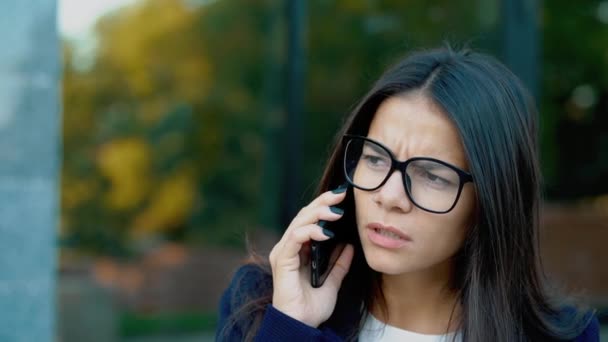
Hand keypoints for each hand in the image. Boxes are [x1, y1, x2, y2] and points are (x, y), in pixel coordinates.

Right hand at [269, 187, 354, 327]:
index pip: (310, 220)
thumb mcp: (332, 281)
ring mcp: (283, 252)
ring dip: (318, 214)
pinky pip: (295, 238)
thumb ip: (339, 263)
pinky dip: (310, 231)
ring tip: (336, 212)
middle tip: (341, 194)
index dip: (325, 206)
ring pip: (299, 222)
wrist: (302, 326)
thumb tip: (350, 245)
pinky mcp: (282, 260)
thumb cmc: (312, 307)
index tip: (343, 197)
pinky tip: (326, 232)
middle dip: (323, 203)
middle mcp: (288, 247)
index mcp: (299, 250)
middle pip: (304, 216)